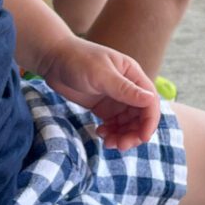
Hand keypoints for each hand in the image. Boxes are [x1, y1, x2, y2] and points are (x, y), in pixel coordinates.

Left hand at [39, 38, 160, 150]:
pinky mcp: (103, 107)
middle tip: (120, 146)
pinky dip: (111, 132)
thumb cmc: (77, 60)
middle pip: (140, 116)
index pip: (150, 102)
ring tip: (107, 143)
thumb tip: (151, 100)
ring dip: (122, 136)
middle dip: (134, 133)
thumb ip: (124, 89)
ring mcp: (115, 98)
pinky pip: (114, 124)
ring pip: (127, 123)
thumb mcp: (101, 75)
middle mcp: (128, 88)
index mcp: (133, 75)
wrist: (53, 58)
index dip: (149, 122)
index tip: (142, 138)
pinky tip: (100, 133)